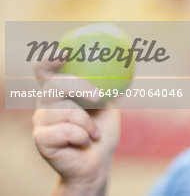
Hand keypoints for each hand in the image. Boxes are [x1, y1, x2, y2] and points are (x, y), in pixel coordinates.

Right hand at [32, 59, 119, 194]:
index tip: (66, 52)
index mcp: (59, 94)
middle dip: (79, 87)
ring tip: (93, 133)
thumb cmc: (102, 133)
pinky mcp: (40, 139)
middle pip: (54, 85)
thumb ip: (106, 86)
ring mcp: (40, 122)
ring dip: (88, 123)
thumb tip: (122, 64)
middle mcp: (45, 105)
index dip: (50, 59)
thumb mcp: (108, 106)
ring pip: (65, 110)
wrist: (98, 163)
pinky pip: (65, 130)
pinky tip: (84, 142)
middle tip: (99, 98)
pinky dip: (82, 136)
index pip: (46, 72)